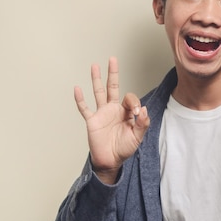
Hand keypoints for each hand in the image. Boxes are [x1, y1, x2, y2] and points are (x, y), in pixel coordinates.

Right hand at [74, 57, 149, 183]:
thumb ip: (142, 124)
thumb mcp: (137, 137)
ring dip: (96, 79)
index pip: (129, 98)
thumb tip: (143, 109)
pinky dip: (80, 99)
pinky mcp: (92, 121)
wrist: (110, 161)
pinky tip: (77, 89)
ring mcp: (101, 113)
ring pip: (98, 92)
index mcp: (125, 112)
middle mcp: (113, 109)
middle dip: (113, 73)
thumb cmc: (123, 149)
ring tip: (94, 66)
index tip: (136, 113)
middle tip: (112, 59)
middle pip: (112, 87)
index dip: (134, 102)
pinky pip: (84, 108)